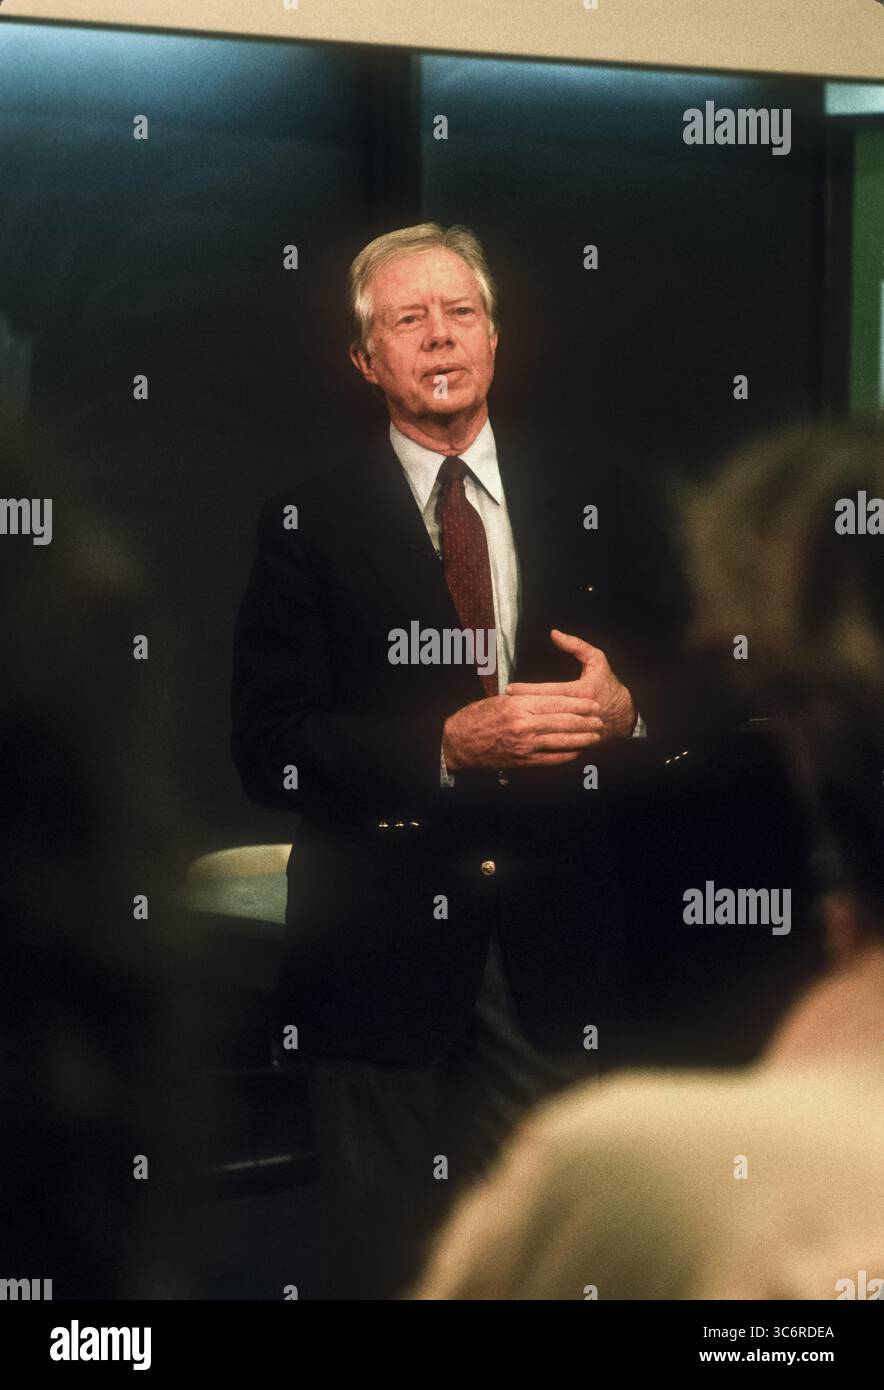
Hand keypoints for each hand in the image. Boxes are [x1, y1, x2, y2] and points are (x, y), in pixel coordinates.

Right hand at [442, 689, 603, 771]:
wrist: (459, 742)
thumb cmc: (477, 718)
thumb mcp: (500, 700)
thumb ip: (524, 698)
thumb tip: (545, 696)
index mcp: (520, 705)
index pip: (557, 702)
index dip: (579, 704)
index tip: (592, 703)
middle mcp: (525, 725)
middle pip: (564, 721)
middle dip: (586, 721)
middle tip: (600, 719)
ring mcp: (525, 745)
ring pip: (562, 740)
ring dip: (582, 738)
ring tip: (595, 735)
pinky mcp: (524, 761)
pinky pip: (552, 758)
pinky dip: (567, 754)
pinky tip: (577, 751)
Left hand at [504, 629, 636, 741]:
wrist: (624, 713)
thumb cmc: (608, 684)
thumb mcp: (597, 660)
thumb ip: (576, 645)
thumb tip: (554, 634)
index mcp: (581, 691)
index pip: (548, 691)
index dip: (528, 690)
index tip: (510, 688)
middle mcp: (578, 711)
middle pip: (544, 709)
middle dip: (522, 706)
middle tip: (503, 702)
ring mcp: (577, 727)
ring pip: (547, 725)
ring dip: (528, 720)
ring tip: (509, 715)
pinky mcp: (576, 739)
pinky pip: (554, 738)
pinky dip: (539, 734)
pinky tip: (525, 729)